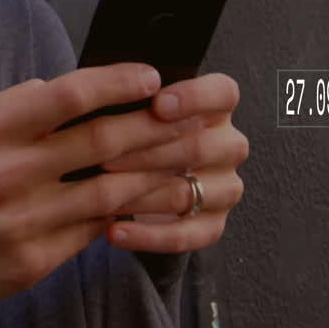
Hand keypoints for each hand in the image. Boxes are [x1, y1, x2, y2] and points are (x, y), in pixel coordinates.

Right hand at [0, 63, 184, 306]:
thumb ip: (21, 104)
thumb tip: (83, 88)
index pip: (67, 95)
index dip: (116, 82)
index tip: (150, 77)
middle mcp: (5, 173)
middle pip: (100, 142)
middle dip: (154, 126)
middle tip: (189, 115)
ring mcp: (21, 220)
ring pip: (109, 192)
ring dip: (156, 172)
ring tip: (186, 156)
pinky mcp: (34, 259)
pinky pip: (95, 230)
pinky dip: (128, 212)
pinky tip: (152, 197)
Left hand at [97, 73, 247, 253]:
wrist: (139, 177)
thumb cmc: (132, 131)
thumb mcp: (133, 108)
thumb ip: (130, 99)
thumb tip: (104, 89)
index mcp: (216, 108)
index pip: (224, 94)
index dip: (194, 98)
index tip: (158, 104)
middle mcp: (228, 146)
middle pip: (200, 147)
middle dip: (146, 151)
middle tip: (102, 155)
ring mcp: (225, 188)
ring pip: (190, 193)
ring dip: (142, 195)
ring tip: (100, 194)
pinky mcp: (214, 224)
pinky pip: (188, 236)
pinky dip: (148, 237)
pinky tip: (113, 232)